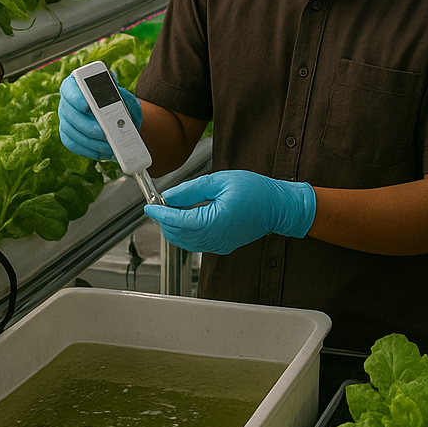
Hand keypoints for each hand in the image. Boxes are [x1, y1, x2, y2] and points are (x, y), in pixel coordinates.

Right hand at [58, 72, 142, 160]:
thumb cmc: (121, 103)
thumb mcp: (126, 98)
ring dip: (89, 141)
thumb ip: (125, 100)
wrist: (119, 115)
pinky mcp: (68, 134)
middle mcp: (68, 101)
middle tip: (102, 133)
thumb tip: (122, 109)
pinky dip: (88, 150)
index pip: (69, 88)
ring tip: (108, 147)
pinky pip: (72, 144)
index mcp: (78, 85)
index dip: (75, 97)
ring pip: (70, 131)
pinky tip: (102, 152)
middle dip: (86, 125)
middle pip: (69, 113)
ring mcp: (66, 118)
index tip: (86, 105)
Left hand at [142, 170, 315, 254]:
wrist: (278, 206)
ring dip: (174, 227)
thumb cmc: (256, 191)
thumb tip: (170, 196)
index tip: (149, 206)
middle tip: (160, 203)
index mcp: (215, 222)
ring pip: (185, 241)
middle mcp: (216, 238)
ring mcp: (219, 245)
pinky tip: (185, 217)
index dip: (161, 214)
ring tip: (171, 208)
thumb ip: (192, 189)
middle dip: (165, 220)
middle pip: (178, 235)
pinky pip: (196, 243)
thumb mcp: (221, 181)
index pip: (178, 221)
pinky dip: (186, 232)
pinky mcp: (222, 246)